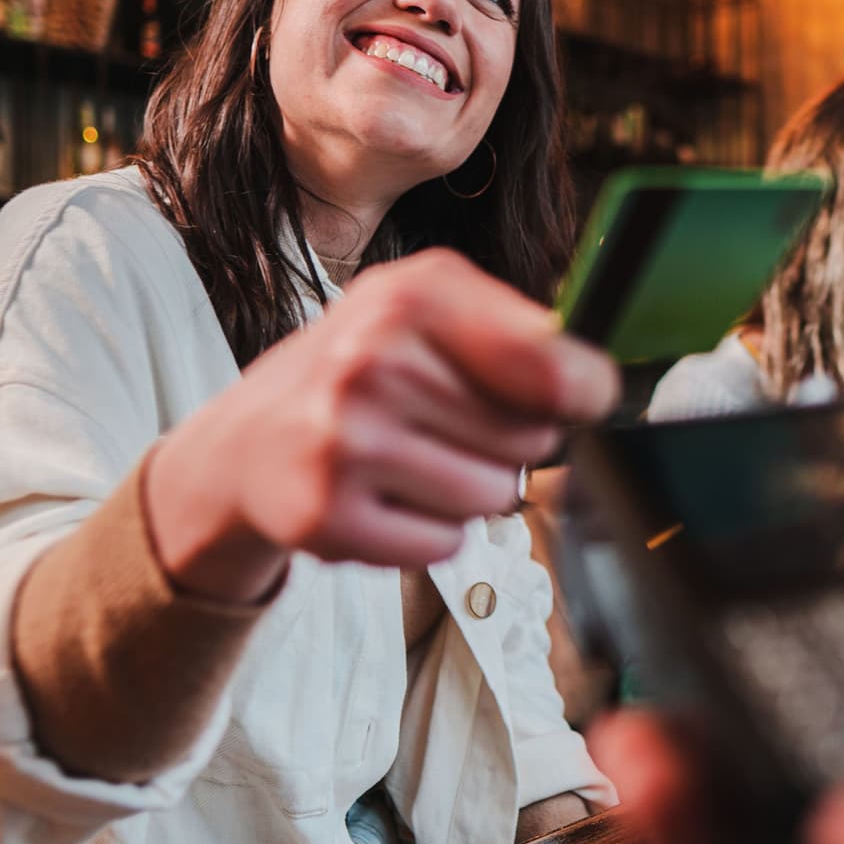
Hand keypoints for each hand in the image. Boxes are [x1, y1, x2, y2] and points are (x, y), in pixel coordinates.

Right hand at [146, 249, 618, 601]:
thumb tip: (596, 383)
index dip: (582, 392)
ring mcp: (344, 443)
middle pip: (532, 442)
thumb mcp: (426, 308)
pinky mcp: (326, 515)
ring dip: (468, 491)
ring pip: (494, 497)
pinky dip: (429, 532)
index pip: (551, 366)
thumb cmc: (359, 370)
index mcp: (411, 299)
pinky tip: (385, 497)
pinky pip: (445, 544)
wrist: (247, 441)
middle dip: (507, 443)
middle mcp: (372, 364)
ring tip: (412, 460)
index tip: (576, 398)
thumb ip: (519, 330)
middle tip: (447, 426)